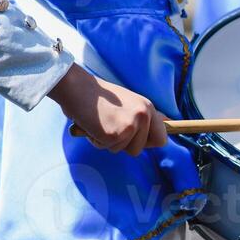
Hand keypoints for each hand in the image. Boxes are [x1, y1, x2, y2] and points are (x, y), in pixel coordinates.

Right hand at [49, 64, 168, 154]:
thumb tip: (162, 135)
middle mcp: (143, 116)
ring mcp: (130, 126)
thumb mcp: (128, 103)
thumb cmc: (99, 97)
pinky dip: (96, 141)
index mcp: (148, 107)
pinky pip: (107, 148)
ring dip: (109, 142)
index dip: (147, 143)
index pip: (161, 138)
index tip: (134, 138)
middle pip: (139, 149)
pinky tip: (93, 124)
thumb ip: (142, 118)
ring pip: (122, 151)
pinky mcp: (115, 135)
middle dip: (124, 144)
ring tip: (101, 122)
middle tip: (111, 127)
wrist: (77, 87)